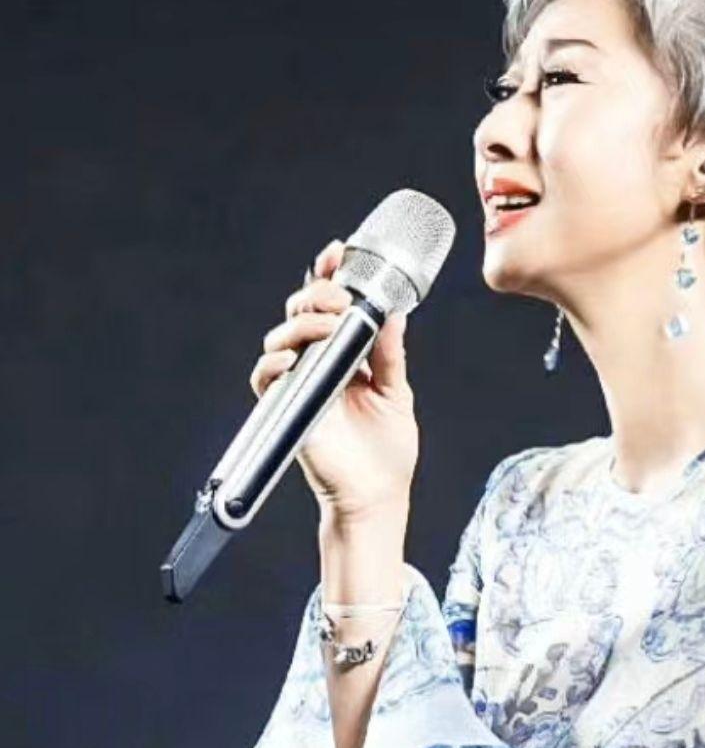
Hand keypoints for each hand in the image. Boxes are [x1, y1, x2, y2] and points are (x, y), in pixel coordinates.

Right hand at [249, 239, 418, 520]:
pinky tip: (293, 360)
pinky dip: (274, 365)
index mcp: (346, 357)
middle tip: (341, 298)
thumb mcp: (396, 394)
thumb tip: (395, 313)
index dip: (329, 276)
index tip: (338, 251)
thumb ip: (391, 355)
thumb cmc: (387, 451)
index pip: (331, 307)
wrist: (376, 495)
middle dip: (317, 294)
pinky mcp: (286, 409)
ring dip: (302, 324)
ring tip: (328, 325)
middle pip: (302, 313)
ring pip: (281, 339)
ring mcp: (300, 385)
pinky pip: (265, 379)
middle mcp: (319, 365)